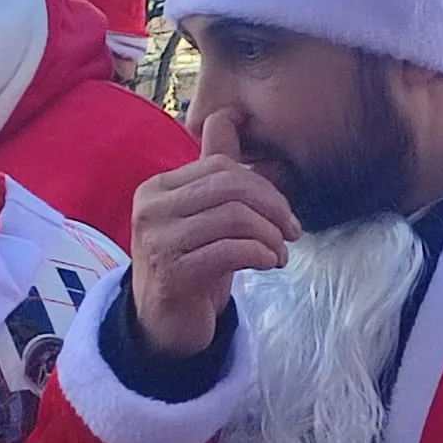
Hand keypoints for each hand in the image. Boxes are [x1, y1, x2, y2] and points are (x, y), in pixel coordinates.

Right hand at [128, 110, 299, 356]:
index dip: (263, 186)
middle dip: (272, 207)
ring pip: (234, 218)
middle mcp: (151, 209)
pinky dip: (260, 255)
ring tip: (280, 253)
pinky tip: (270, 264)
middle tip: (291, 232)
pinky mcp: (173, 274)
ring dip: (270, 236)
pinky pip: (230, 251)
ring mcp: (158, 241)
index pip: (220, 167)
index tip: (285, 214)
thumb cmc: (191, 267)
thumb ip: (215, 172)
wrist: (165, 327)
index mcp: (158, 189)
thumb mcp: (204, 216)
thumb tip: (228, 115)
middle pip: (230, 187)